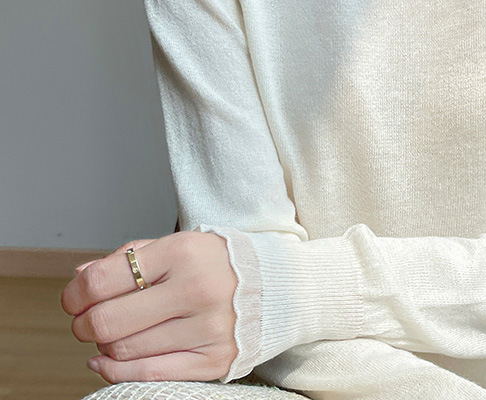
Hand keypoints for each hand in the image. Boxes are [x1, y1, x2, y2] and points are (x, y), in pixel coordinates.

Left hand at [61, 230, 237, 382]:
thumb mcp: (180, 244)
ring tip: (114, 332)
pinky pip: (147, 374)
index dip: (76, 294)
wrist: (279, 285)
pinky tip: (107, 360)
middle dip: (84, 324)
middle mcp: (197, 289)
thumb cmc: (220, 262)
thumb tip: (80, 277)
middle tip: (86, 320)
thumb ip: (131, 257)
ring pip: (124, 350)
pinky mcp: (214, 360)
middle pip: (108, 321)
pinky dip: (115, 371)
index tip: (74, 298)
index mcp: (185, 252)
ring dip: (104, 345)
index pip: (104, 279)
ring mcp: (207, 328)